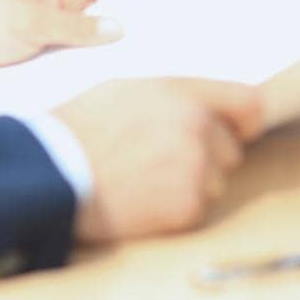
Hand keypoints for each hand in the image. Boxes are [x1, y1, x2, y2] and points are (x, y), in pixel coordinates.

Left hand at [0, 0, 147, 68]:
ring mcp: (58, 17)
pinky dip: (102, 46)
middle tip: (169, 24)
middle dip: (139, 4)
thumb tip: (120, 28)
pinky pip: (84, 39)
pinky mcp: (50, 38)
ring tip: (149, 45)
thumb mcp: (33, 24)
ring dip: (122, 28)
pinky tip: (114, 63)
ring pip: (100, 18)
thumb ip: (77, 25)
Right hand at [57, 78, 263, 241]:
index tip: (240, 131)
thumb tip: (207, 107)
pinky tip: (144, 202)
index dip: (246, 121)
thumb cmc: (80, 129)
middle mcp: (196, 127)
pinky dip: (177, 211)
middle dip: (208, 158)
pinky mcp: (187, 207)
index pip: (248, 104)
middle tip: (164, 163)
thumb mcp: (126, 89)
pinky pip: (198, 209)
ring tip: (148, 182)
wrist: (52, 173)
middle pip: (232, 151)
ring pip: (216, 183)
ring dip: (193, 186)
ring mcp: (194, 168)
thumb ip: (175, 96)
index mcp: (182, 94)